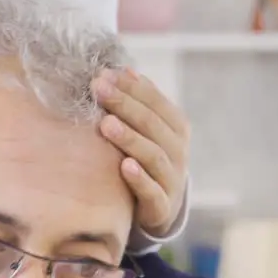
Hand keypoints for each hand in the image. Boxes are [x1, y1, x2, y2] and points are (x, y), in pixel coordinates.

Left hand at [93, 68, 190, 235]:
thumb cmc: (145, 160)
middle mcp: (178, 151)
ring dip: (130, 138)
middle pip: (152, 124)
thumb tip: (123, 69)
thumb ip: (138, 103)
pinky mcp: (162, 207)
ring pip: (153, 156)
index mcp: (176, 127)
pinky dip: (140, 179)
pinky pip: (153, 192)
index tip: (104, 74)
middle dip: (125, 105)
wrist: (159, 208)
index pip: (155, 101)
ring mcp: (172, 179)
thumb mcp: (145, 131)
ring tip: (106, 124)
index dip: (131, 87)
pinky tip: (124, 166)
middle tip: (98, 90)